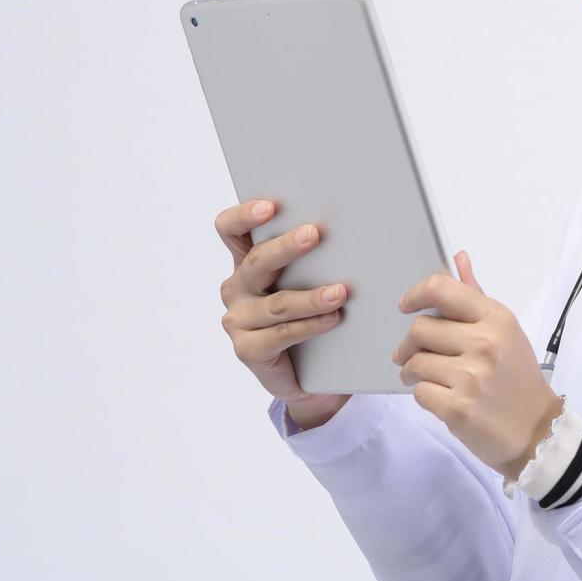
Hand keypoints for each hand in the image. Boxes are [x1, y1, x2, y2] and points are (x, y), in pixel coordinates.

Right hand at [215, 198, 350, 430]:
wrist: (311, 374)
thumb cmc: (311, 315)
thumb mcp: (309, 279)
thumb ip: (314, 256)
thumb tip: (351, 226)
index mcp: (246, 262)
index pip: (230, 230)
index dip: (244, 215)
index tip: (270, 206)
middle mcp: (237, 288)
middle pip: (256, 262)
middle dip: (287, 246)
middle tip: (315, 234)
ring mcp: (238, 320)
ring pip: (277, 303)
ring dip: (311, 296)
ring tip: (340, 292)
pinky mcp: (248, 349)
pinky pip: (282, 334)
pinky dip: (311, 325)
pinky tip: (333, 319)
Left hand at [394, 250, 562, 479]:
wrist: (538, 432)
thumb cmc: (519, 380)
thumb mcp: (506, 332)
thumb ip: (476, 296)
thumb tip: (458, 258)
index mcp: (496, 319)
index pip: (441, 289)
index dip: (415, 294)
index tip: (406, 306)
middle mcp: (485, 343)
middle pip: (419, 329)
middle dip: (410, 344)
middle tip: (412, 355)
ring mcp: (471, 376)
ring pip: (415, 362)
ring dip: (413, 372)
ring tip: (427, 378)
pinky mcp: (458, 407)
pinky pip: (419, 392)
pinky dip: (424, 396)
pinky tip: (441, 397)